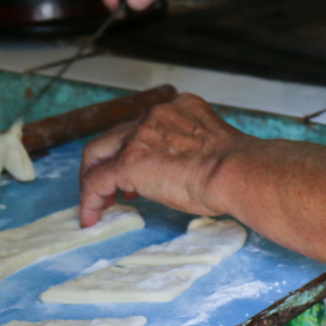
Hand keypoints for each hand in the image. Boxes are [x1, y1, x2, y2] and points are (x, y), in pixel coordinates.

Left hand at [78, 93, 251, 226]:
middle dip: (105, 160)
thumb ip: (192, 148)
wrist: (235, 171)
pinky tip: (91, 217)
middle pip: (114, 134)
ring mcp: (139, 136)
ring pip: (98, 152)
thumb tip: (184, 170)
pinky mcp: (127, 162)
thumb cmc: (236, 168)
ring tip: (98, 204)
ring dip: (94, 178)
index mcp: (178, 108)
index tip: (136, 172)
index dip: (134, 148)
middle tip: (107, 187)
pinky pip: (97, 180)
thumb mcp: (212, 146)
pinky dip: (89, 199)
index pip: (143, 125)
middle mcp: (155, 114)